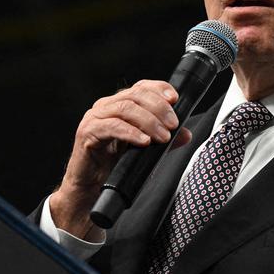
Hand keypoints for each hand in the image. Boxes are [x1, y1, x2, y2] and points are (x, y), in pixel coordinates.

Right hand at [49, 80, 190, 237]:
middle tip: (173, 125)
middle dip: (159, 108)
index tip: (175, 99)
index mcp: (120, 103)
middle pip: (136, 95)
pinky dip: (131, 132)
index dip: (159, 89)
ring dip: (148, 121)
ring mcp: (95, 117)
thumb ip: (164, 137)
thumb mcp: (145, 147)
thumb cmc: (115, 163)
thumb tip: (186, 134)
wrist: (91, 186)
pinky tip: (144, 141)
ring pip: (125, 108)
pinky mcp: (88, 132)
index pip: (142, 87)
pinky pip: (111, 126)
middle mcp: (107, 106)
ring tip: (163, 137)